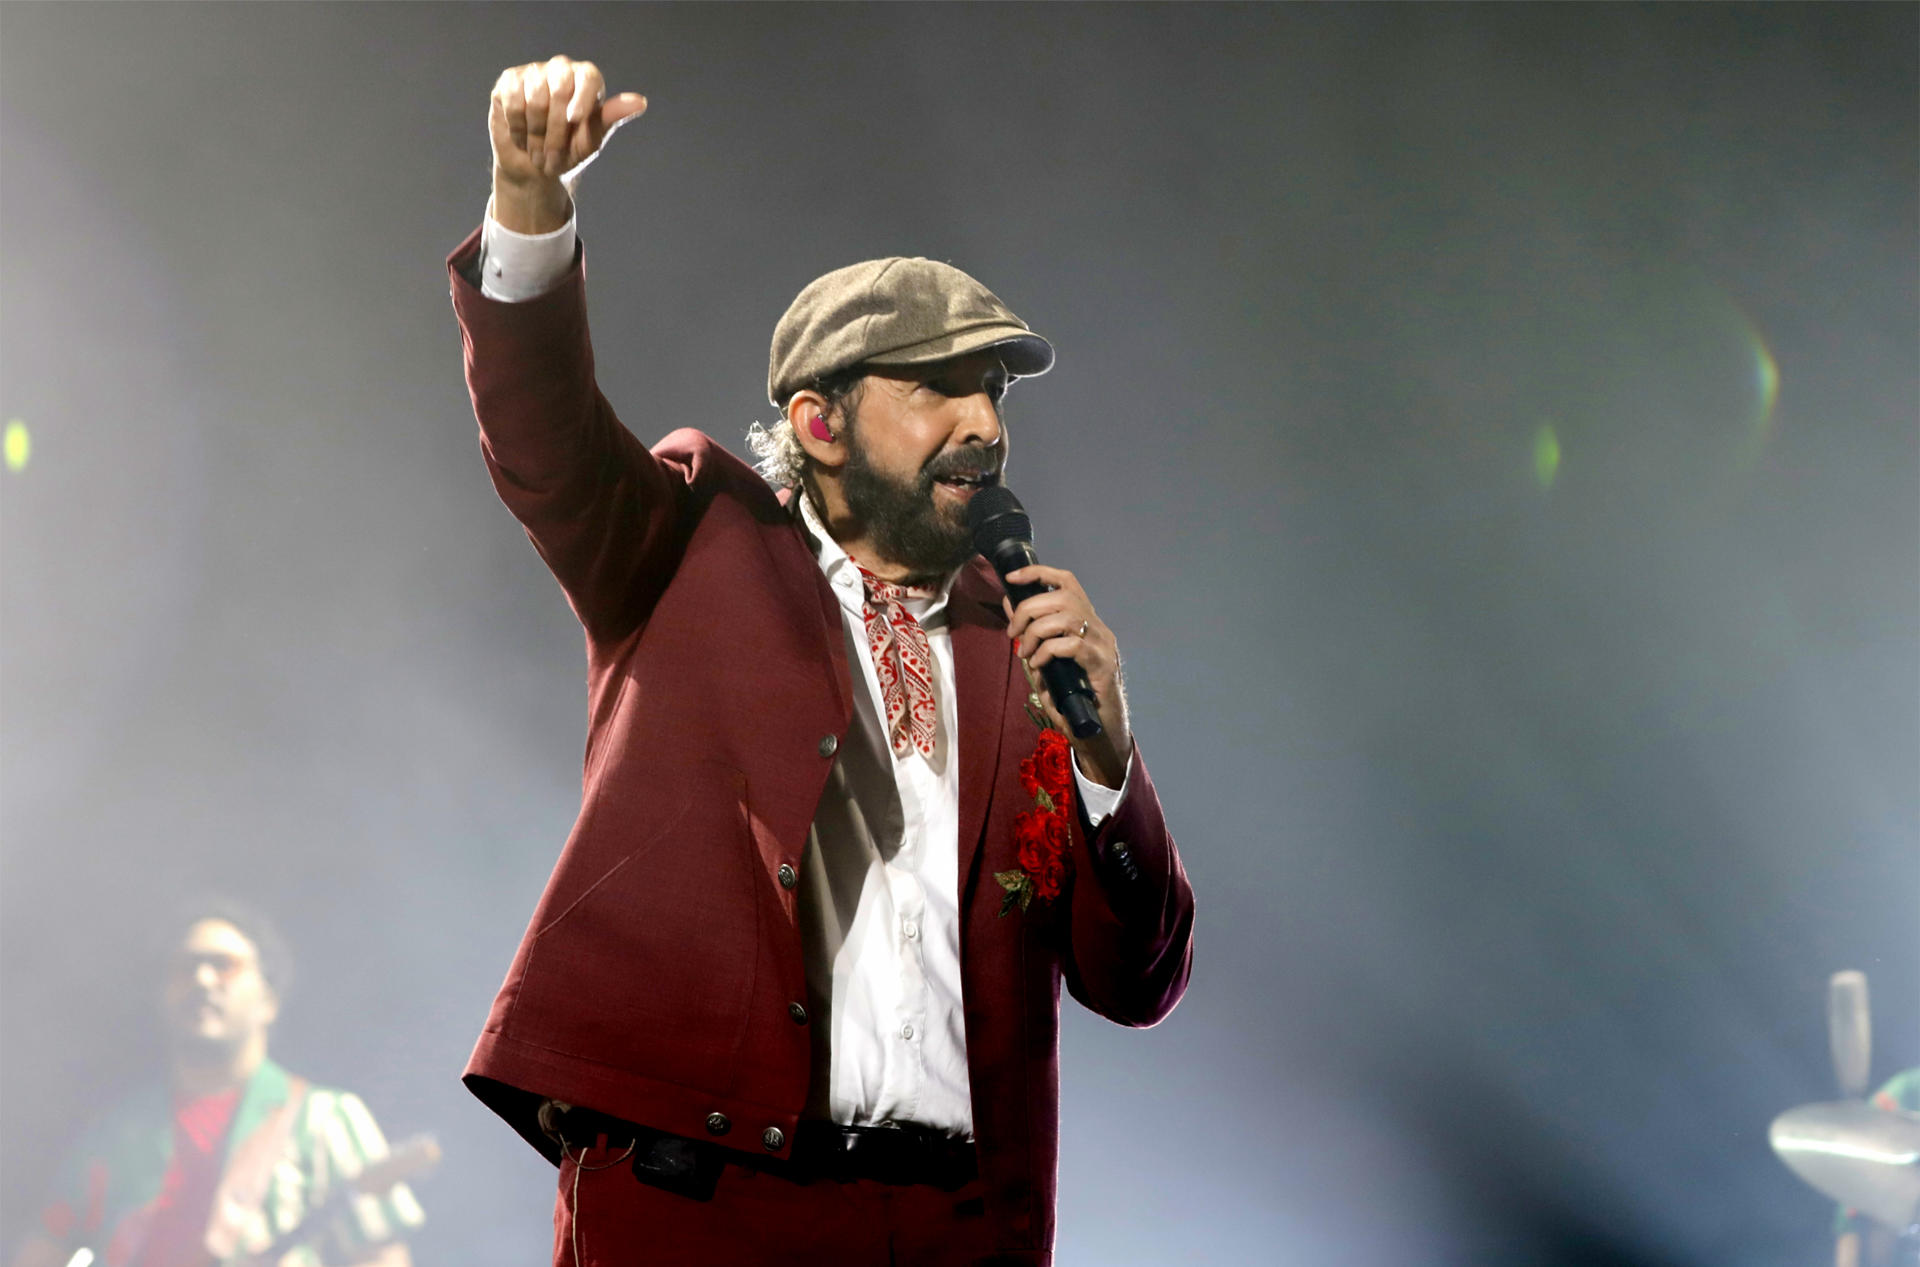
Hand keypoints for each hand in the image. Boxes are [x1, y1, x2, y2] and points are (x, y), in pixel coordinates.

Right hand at [488, 56, 647, 232]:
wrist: (534, 164)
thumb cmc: (568, 149)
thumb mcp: (592, 138)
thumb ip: (611, 117)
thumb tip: (640, 102)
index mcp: (586, 80)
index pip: (587, 76)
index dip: (581, 98)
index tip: (574, 121)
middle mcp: (561, 69)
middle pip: (559, 89)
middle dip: (556, 130)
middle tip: (553, 158)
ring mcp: (534, 72)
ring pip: (534, 97)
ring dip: (536, 134)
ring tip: (538, 152)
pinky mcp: (510, 81)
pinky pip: (512, 100)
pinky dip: (517, 126)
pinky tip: (521, 137)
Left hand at [1003, 566, 1132, 788]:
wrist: (1100, 732)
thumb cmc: (1073, 698)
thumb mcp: (1046, 661)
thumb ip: (1032, 636)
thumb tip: (1010, 609)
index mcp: (1086, 622)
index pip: (1067, 581)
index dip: (1039, 573)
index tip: (1012, 578)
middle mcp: (1099, 628)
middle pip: (1062, 596)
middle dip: (1028, 608)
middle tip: (1013, 633)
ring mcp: (1103, 646)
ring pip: (1066, 617)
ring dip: (1036, 632)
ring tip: (1025, 652)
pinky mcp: (1102, 665)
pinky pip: (1071, 645)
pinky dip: (1047, 652)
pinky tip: (1039, 666)